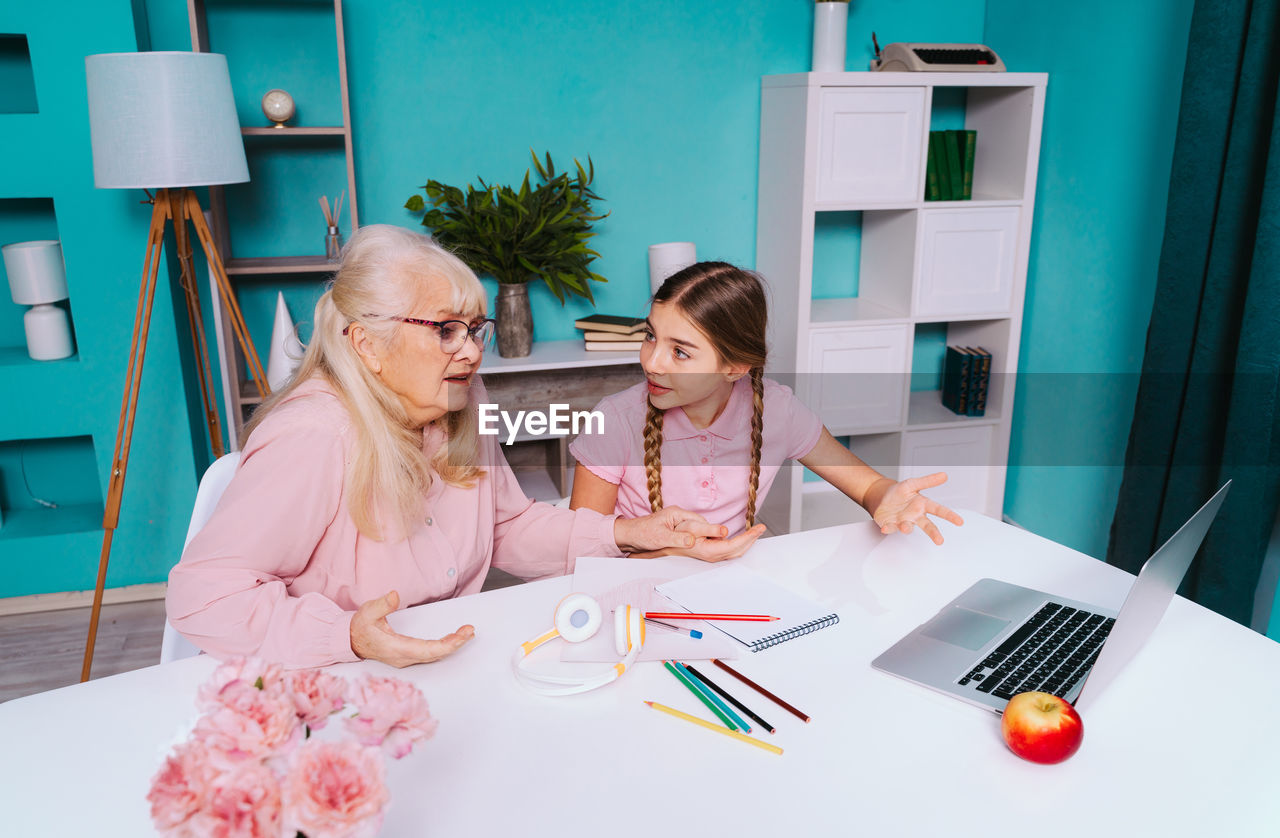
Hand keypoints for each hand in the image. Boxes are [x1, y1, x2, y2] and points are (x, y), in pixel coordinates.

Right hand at [350, 590, 474, 667]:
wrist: (350, 640)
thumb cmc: (359, 627)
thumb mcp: (367, 612)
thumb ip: (382, 605)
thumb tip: (395, 595)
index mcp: (396, 648)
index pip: (427, 650)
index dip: (447, 644)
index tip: (461, 636)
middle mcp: (403, 657)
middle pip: (435, 654)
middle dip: (455, 643)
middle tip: (469, 631)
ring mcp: (406, 658)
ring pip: (434, 655)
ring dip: (451, 645)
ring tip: (467, 634)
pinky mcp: (407, 655)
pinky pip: (430, 654)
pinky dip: (444, 646)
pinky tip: (453, 639)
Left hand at [613, 506, 728, 553]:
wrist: (629, 534)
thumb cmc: (641, 533)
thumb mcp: (658, 537)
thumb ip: (676, 539)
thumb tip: (692, 541)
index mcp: (677, 514)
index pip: (698, 522)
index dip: (711, 529)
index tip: (723, 533)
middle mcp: (681, 517)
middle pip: (703, 524)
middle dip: (715, 532)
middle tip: (732, 539)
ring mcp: (680, 523)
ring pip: (701, 530)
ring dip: (710, 536)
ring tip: (726, 544)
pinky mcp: (679, 531)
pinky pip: (696, 533)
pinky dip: (704, 539)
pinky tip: (710, 545)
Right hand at [671, 522, 767, 561]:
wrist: (666, 540)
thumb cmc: (677, 532)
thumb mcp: (691, 526)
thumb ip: (708, 529)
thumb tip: (724, 531)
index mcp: (709, 550)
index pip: (735, 544)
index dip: (749, 537)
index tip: (758, 528)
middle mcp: (713, 555)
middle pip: (739, 550)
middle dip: (752, 539)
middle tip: (762, 528)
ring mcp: (713, 555)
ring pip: (736, 551)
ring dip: (748, 542)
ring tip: (757, 531)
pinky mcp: (712, 552)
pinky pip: (732, 549)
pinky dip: (741, 543)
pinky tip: (745, 536)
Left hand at [867, 473, 963, 544]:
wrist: (882, 497)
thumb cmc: (899, 492)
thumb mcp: (912, 483)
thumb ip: (927, 481)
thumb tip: (943, 475)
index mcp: (922, 505)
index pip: (939, 510)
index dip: (950, 515)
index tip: (959, 521)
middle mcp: (915, 516)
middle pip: (927, 525)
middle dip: (934, 533)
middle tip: (940, 540)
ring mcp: (903, 522)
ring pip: (908, 528)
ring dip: (907, 528)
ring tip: (905, 527)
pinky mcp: (891, 525)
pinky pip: (890, 528)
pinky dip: (888, 529)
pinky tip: (886, 528)